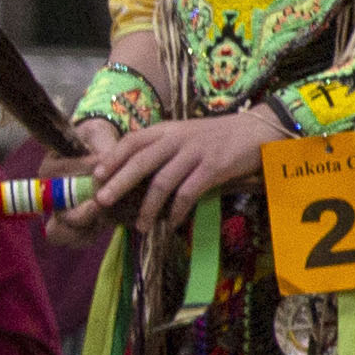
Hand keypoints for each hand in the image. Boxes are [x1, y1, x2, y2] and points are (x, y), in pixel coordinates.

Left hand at [78, 106, 276, 229]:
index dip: (112, 157)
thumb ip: (162, 147)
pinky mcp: (214, 168)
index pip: (132, 141)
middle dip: (119, 182)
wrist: (258, 130)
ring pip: (162, 181)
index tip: (97, 175)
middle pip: (141, 161)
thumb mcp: (184, 134)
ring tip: (140, 225)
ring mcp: (195, 153)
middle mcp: (177, 138)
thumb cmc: (217, 137)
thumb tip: (132, 172)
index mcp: (167, 129)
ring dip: (148, 207)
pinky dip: (177, 210)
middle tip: (102, 201)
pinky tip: (171, 222)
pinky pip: (188, 192)